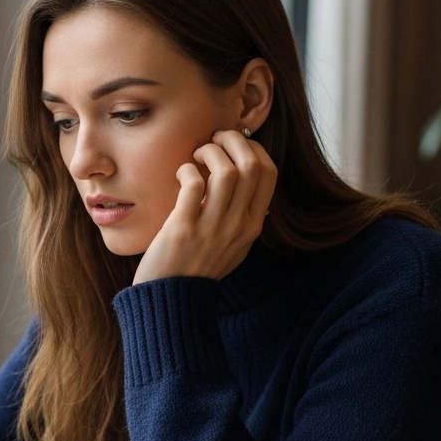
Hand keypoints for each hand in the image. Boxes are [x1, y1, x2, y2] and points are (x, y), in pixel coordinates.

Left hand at [133, 129, 277, 283]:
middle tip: (213, 140)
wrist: (171, 300)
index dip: (253, 149)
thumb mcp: (233, 245)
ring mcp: (212, 228)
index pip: (269, 173)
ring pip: (226, 170)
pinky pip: (193, 183)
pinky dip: (187, 170)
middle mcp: (237, 226)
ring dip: (209, 152)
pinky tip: (180, 175)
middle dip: (232, 141)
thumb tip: (243, 182)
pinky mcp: (183, 228)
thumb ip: (242, 217)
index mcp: (252, 226)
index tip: (233, 146)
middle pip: (251, 165)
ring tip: (195, 155)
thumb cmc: (197, 267)